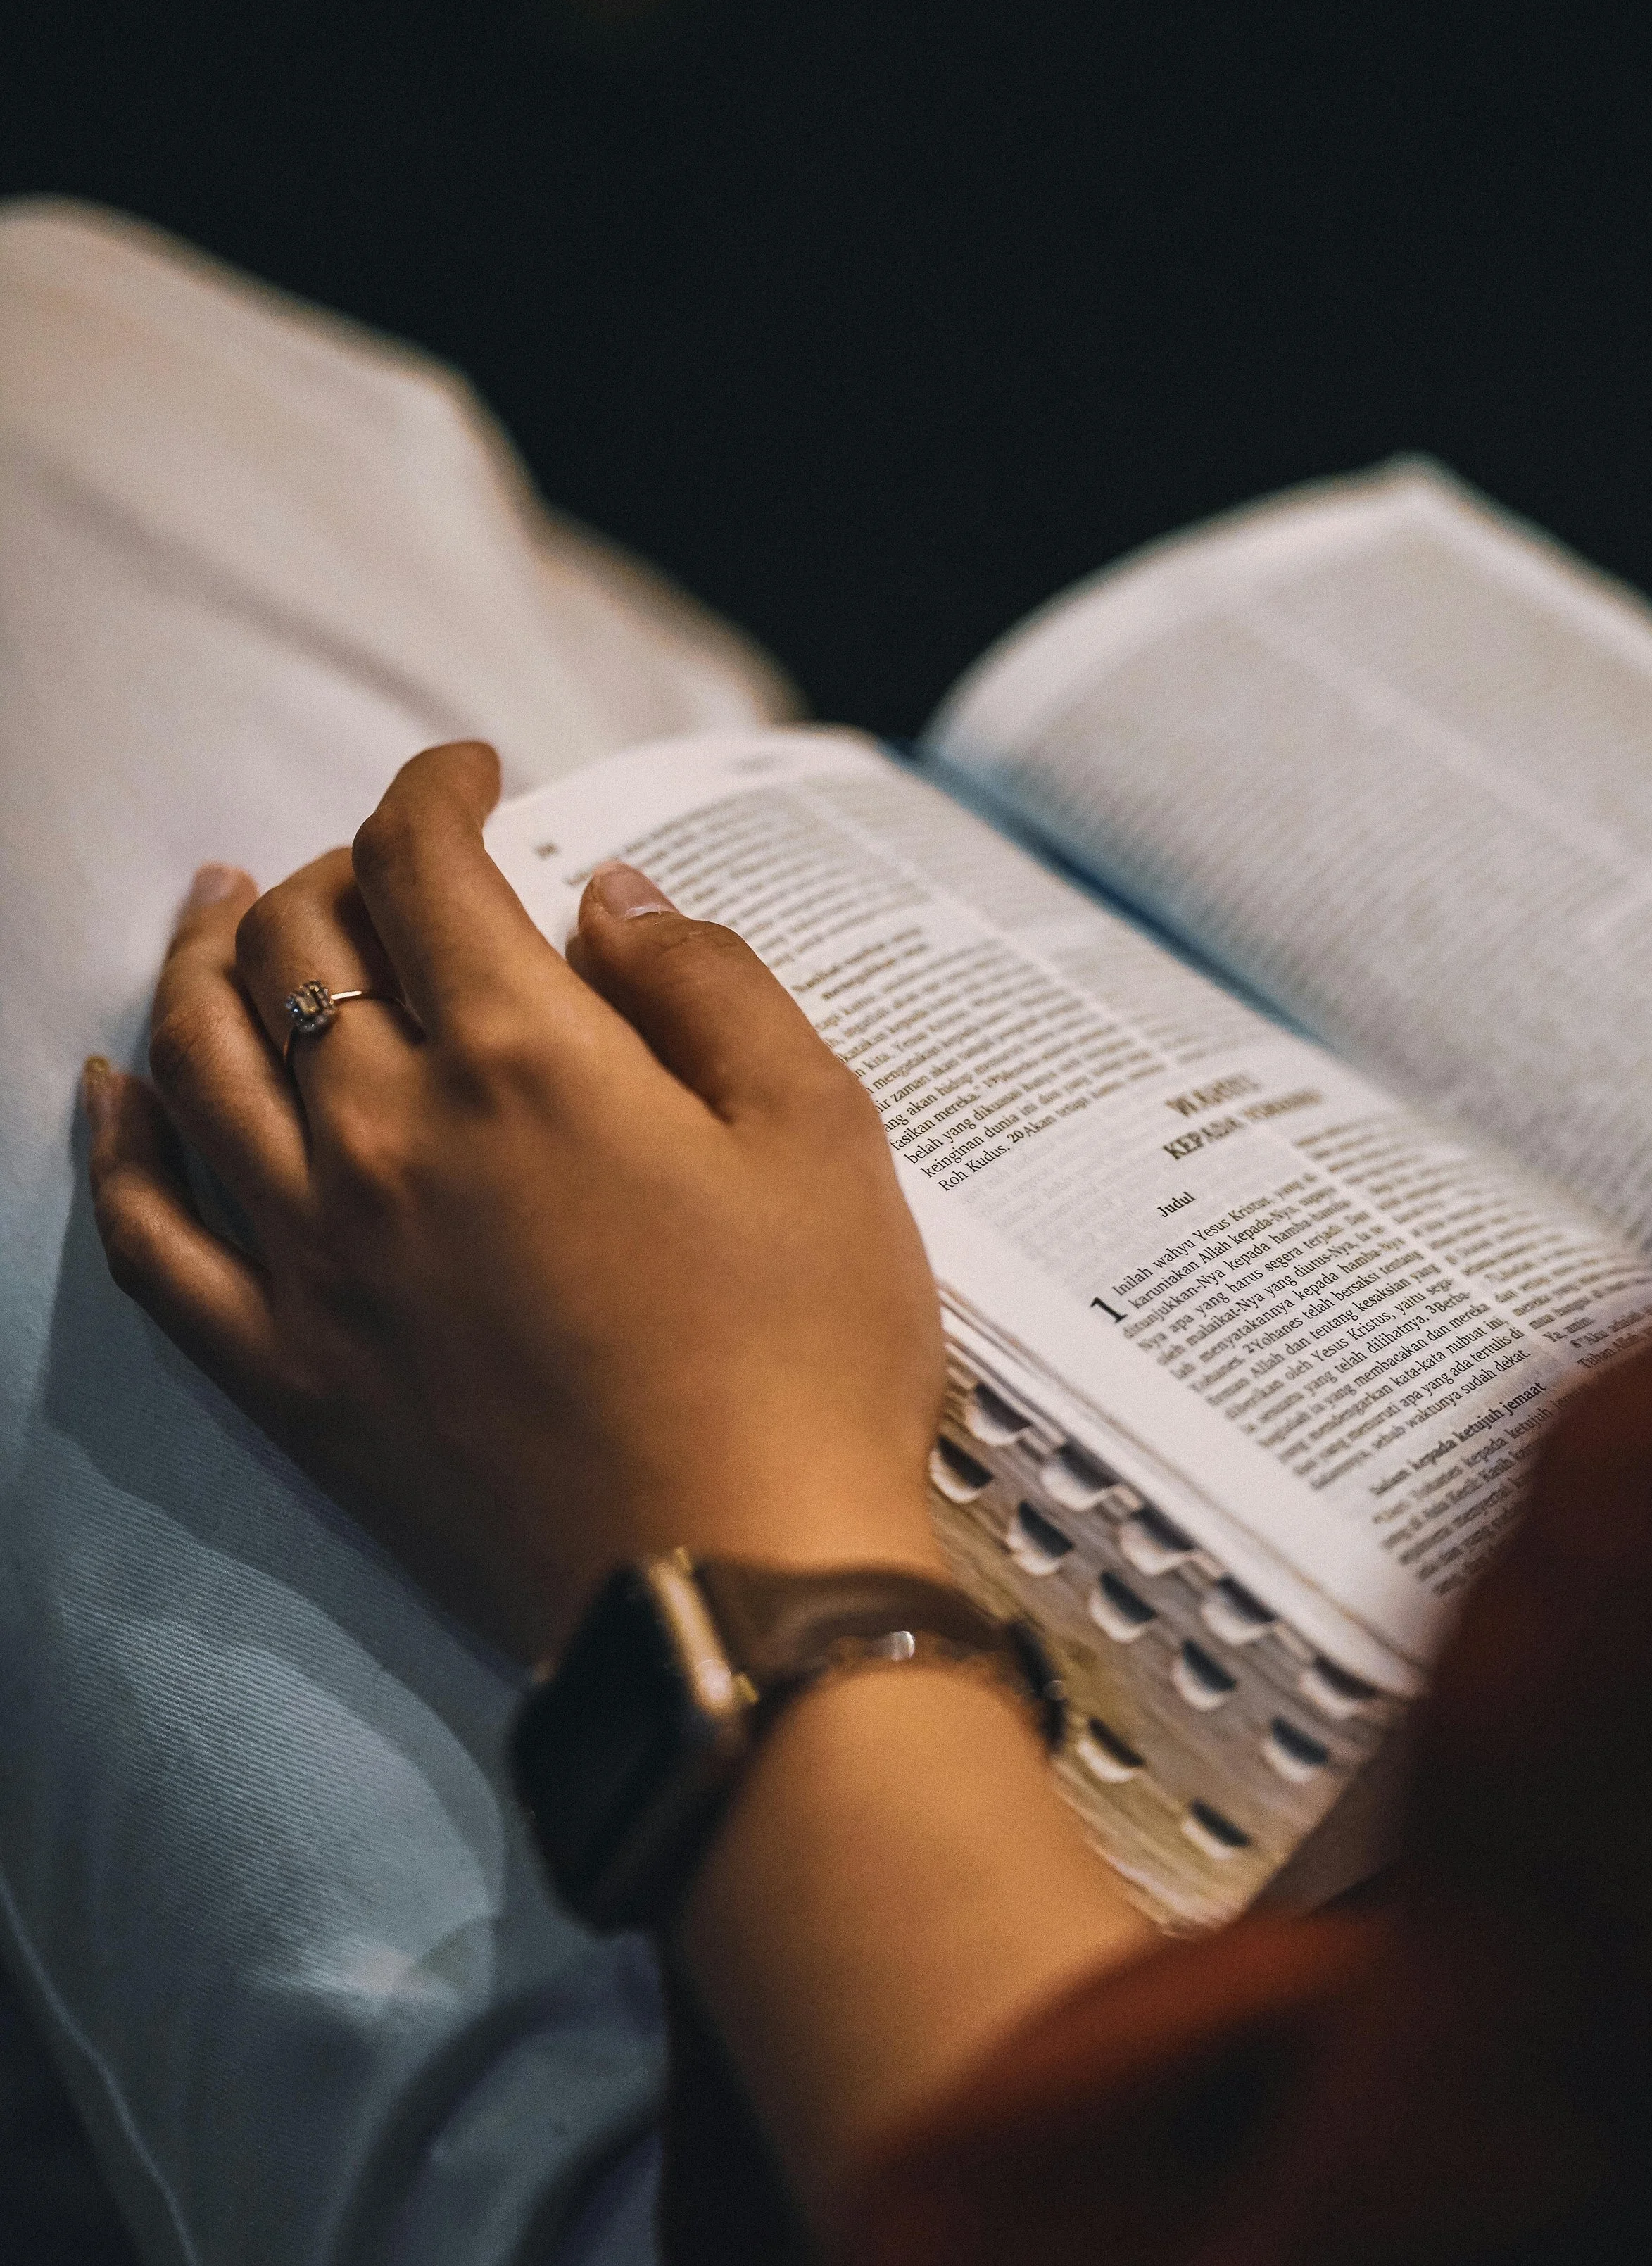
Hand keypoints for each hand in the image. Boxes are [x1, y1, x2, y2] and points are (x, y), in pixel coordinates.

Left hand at [84, 741, 948, 1660]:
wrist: (735, 1593)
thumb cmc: (808, 1360)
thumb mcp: (821, 1133)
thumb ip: (708, 983)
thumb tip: (606, 901)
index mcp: (524, 1060)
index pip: (428, 862)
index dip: (440, 787)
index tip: (472, 775)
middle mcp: (387, 1136)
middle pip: (301, 941)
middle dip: (339, 866)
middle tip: (387, 864)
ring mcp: (314, 1258)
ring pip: (197, 1056)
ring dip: (201, 956)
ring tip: (223, 907)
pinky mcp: (285, 1373)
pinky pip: (146, 1234)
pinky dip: (117, 1142)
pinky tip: (113, 1091)